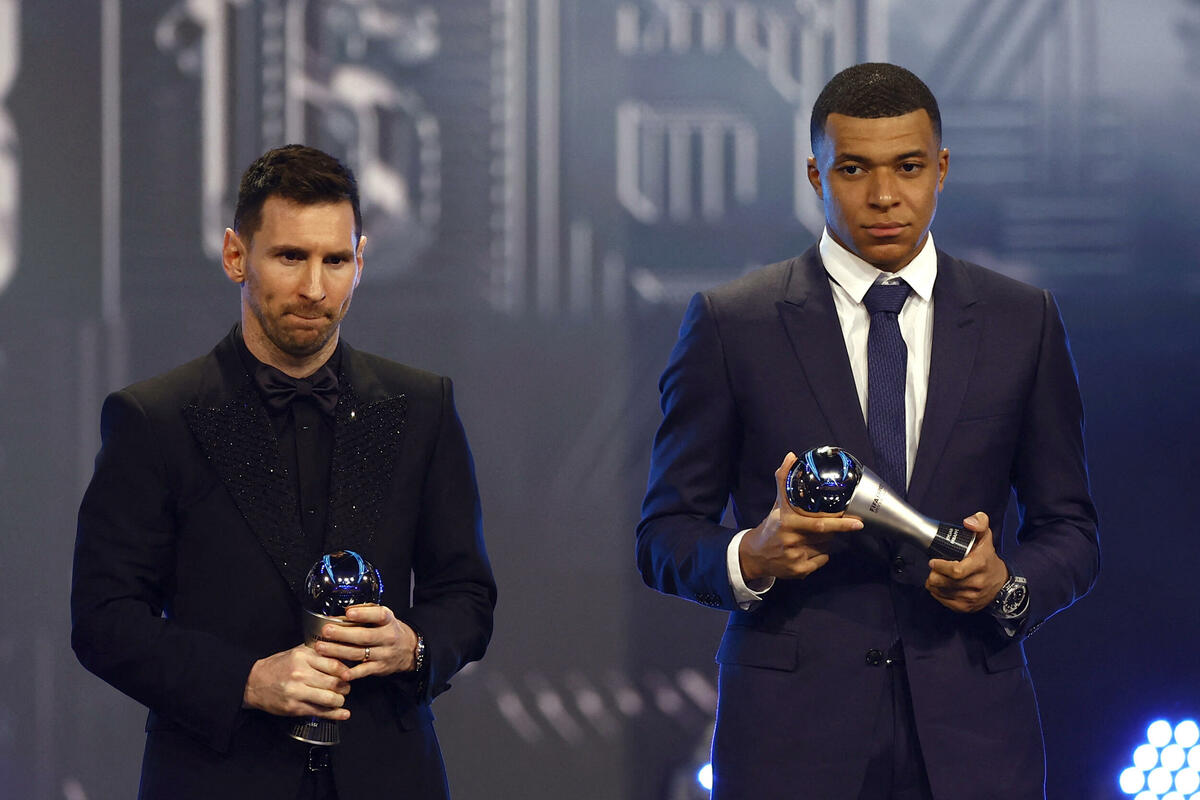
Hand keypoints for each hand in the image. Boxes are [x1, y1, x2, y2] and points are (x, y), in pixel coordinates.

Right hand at [242, 644, 351, 718]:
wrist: (253, 683)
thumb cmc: (277, 667)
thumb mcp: (296, 652)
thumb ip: (317, 653)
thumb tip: (340, 655)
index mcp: (303, 657)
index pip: (334, 664)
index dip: (346, 671)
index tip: (348, 674)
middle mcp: (300, 673)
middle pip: (334, 682)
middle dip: (345, 687)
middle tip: (346, 688)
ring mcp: (297, 691)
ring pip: (329, 698)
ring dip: (340, 700)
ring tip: (340, 699)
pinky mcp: (294, 707)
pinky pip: (320, 712)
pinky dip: (335, 714)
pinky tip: (343, 714)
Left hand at [313, 604, 418, 679]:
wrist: (408, 649)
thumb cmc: (389, 629)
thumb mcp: (383, 615)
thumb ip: (366, 611)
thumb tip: (346, 610)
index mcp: (388, 620)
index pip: (378, 615)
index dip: (363, 614)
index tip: (348, 613)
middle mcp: (387, 637)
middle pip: (364, 636)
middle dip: (342, 634)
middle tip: (326, 631)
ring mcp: (384, 653)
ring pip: (359, 653)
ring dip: (338, 651)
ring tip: (322, 648)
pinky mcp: (380, 668)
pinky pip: (364, 671)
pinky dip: (353, 673)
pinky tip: (341, 673)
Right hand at [739, 452, 864, 580]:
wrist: (755, 554)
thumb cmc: (771, 526)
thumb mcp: (778, 504)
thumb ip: (784, 480)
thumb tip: (790, 456)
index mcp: (787, 522)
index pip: (820, 524)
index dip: (840, 523)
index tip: (858, 522)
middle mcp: (791, 541)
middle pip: (826, 536)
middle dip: (832, 531)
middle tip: (833, 525)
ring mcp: (795, 558)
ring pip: (825, 548)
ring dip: (825, 542)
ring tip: (810, 537)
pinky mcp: (799, 571)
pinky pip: (821, 560)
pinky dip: (820, 555)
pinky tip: (807, 550)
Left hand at [925, 512, 1008, 612]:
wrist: (1002, 581)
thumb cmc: (988, 558)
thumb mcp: (986, 536)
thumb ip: (979, 522)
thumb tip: (968, 523)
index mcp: (980, 564)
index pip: (956, 571)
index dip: (940, 567)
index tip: (932, 562)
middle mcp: (977, 583)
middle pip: (945, 583)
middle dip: (933, 575)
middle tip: (932, 570)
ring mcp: (972, 597)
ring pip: (943, 593)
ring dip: (934, 585)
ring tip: (935, 576)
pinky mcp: (968, 607)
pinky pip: (945, 602)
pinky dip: (938, 594)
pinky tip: (939, 587)